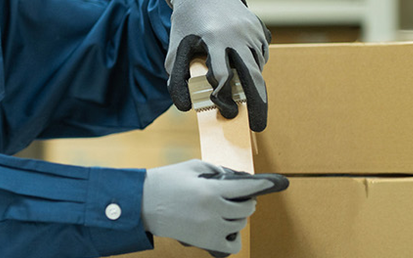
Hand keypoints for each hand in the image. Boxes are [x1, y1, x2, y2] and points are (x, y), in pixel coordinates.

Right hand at [140, 160, 284, 255]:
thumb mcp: (190, 167)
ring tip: (227, 211)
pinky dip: (233, 238)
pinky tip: (225, 229)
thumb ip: (214, 169)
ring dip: (238, 217)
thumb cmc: (162, 184)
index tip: (271, 183)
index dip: (262, 185)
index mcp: (210, 190)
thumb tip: (230, 176)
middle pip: (246, 209)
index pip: (246, 189)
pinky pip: (231, 245)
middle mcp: (213, 211)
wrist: (140, 205)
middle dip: (246, 201)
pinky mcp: (204, 242)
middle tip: (239, 197)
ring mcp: (210, 229)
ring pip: (240, 225)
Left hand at [164, 0, 271, 130]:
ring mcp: (252, 32)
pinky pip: (261, 58)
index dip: (223, 96)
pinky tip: (238, 64)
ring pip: (258, 68)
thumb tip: (185, 107)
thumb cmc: (185, 24)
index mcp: (214, 39)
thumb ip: (176, 78)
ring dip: (252, 85)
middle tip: (257, 126)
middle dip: (257, 104)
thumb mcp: (175, 48)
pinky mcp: (261, 30)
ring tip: (239, 91)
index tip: (224, 110)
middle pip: (252, 77)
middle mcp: (237, 35)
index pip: (223, 75)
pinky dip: (253, 68)